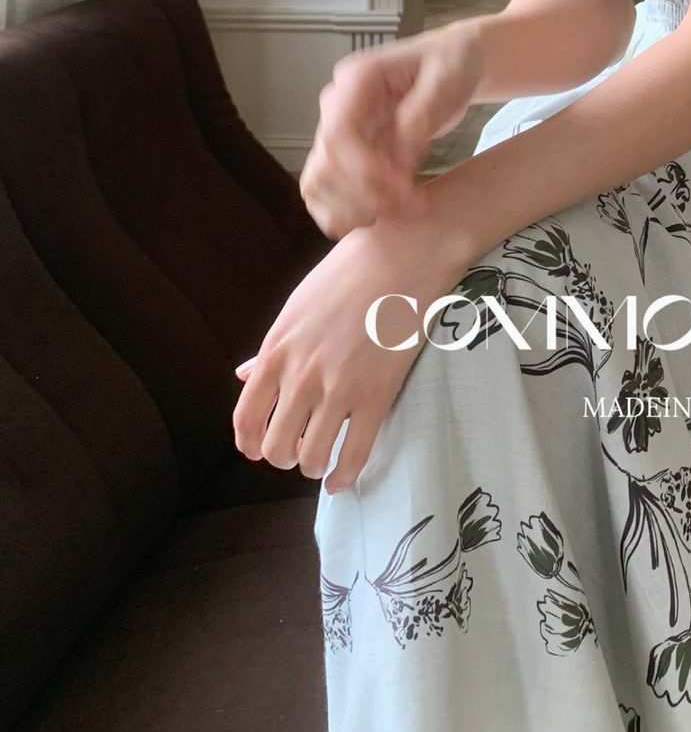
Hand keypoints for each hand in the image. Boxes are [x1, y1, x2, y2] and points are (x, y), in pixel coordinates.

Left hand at [233, 206, 465, 492]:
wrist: (405, 252)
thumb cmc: (353, 269)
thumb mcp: (299, 304)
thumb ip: (272, 348)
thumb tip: (243, 376)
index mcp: (277, 349)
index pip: (245, 418)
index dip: (249, 444)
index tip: (258, 449)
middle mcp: (300, 375)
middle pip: (275, 446)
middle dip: (284, 455)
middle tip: (299, 449)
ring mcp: (338, 389)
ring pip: (311, 457)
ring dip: (314, 466)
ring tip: (322, 460)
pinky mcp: (377, 396)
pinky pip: (354, 454)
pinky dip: (345, 476)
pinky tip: (343, 480)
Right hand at [300, 19, 483, 238]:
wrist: (450, 65)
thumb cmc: (450, 66)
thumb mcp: (446, 81)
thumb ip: (420, 116)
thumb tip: (399, 159)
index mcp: (355, 80)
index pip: (338, 132)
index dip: (364, 167)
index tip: (401, 184)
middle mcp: (337, 106)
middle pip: (324, 163)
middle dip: (363, 194)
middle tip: (409, 204)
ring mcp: (338, 130)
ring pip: (319, 182)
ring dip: (354, 207)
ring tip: (400, 212)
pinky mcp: (347, 153)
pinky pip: (329, 190)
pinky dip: (350, 210)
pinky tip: (385, 214)